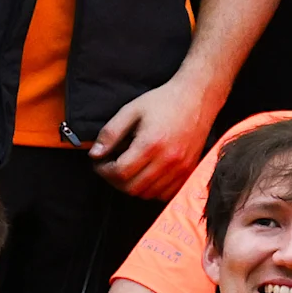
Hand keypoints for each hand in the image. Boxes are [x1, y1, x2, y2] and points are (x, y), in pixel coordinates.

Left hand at [85, 73, 219, 199]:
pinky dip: (152, 190)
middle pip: (133, 188)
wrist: (197, 98)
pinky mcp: (189, 170)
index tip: (99, 163)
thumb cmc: (163, 101)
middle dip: (114, 181)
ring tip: (128, 171)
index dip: (103, 171)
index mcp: (151, 144)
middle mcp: (168, 160)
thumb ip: (110, 133)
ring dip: (132, 186)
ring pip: (148, 194)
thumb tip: (95, 154)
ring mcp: (181, 168)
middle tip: (110, 168)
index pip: (120, 173)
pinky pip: (166, 194)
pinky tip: (146, 176)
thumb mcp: (131, 110)